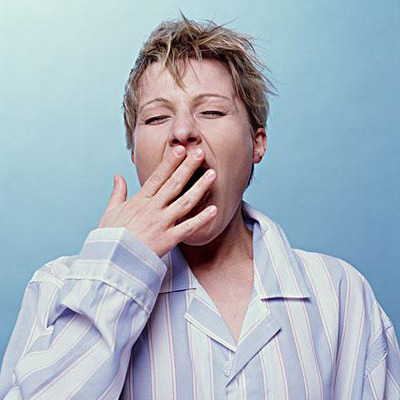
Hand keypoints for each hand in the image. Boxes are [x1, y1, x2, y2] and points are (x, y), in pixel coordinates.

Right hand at [98, 146, 216, 257]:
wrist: (110, 261)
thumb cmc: (111, 237)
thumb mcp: (110, 211)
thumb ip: (117, 193)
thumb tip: (118, 177)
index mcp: (140, 201)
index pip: (158, 177)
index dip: (170, 162)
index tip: (180, 149)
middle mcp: (153, 209)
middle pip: (174, 184)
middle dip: (188, 167)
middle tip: (200, 153)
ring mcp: (161, 223)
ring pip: (184, 202)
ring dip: (200, 188)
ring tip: (212, 175)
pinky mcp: (167, 240)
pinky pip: (187, 228)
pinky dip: (201, 219)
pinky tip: (214, 209)